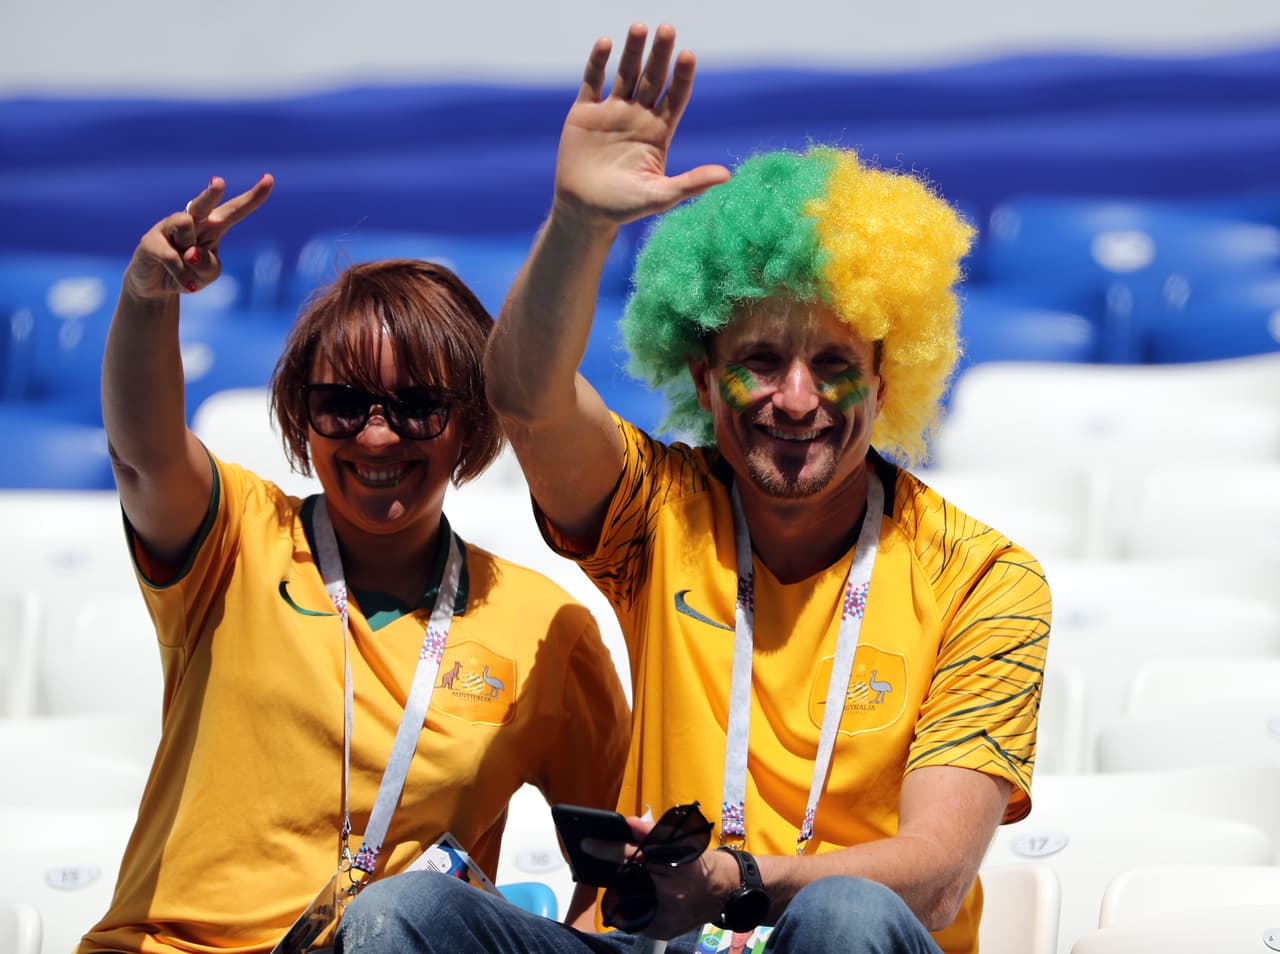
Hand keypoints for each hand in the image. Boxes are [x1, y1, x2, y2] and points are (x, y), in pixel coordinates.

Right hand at [121, 174, 273, 301]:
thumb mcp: (208, 275)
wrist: (156, 287)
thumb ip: (209, 266)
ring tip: (186, 267)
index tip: (269, 178)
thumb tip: (191, 253)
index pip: (235, 210)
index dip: (253, 196)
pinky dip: (181, 274)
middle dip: (211, 192)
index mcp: (213, 226)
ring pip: (186, 225)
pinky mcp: (150, 240)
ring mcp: (168, 227)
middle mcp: (192, 221)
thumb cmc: (189, 274)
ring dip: (190, 256)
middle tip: (218, 181)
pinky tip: (181, 282)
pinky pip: (172, 257)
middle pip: (204, 203)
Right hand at [554, 23, 729, 229]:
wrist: (584, 211)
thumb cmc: (624, 207)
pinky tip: (606, 43)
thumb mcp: (660, 196)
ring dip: (632, 51)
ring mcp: (611, 112)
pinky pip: (593, 81)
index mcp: (659, 132)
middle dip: (660, 54)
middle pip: (653, 78)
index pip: (675, 96)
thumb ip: (691, 183)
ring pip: (625, 73)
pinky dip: (598, 62)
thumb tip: (728, 176)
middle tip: (667, 29)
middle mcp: (638, 116)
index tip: (688, 56)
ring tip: (640, 27)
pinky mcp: (585, 113)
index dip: (681, 76)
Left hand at [585, 814, 732, 939]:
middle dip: (611, 869)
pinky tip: (633, 896)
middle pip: (627, 877)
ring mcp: (668, 913)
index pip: (635, 853)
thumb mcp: (682, 838)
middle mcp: (673, 889)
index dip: (608, 848)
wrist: (721, 891)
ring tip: (623, 878)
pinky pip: (635, 918)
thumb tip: (628, 823)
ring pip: (627, 900)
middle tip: (598, 858)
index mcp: (677, 861)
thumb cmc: (696, 861)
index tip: (586, 843)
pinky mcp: (664, 929)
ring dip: (620, 888)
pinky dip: (629, 906)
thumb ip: (654, 831)